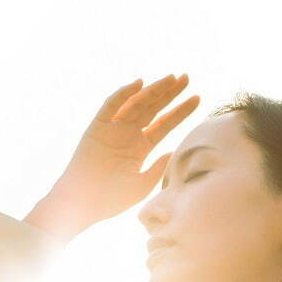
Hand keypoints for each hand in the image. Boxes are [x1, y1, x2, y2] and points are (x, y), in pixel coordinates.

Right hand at [33, 74, 200, 240]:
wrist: (84, 203)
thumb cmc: (111, 199)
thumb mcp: (143, 184)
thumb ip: (159, 167)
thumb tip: (175, 150)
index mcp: (140, 148)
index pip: (164, 124)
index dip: (181, 112)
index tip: (198, 98)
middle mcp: (128, 134)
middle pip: (153, 108)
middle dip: (170, 93)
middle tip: (187, 78)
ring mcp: (112, 129)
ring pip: (136, 103)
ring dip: (153, 90)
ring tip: (171, 78)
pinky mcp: (97, 126)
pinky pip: (111, 105)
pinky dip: (124, 93)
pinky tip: (140, 83)